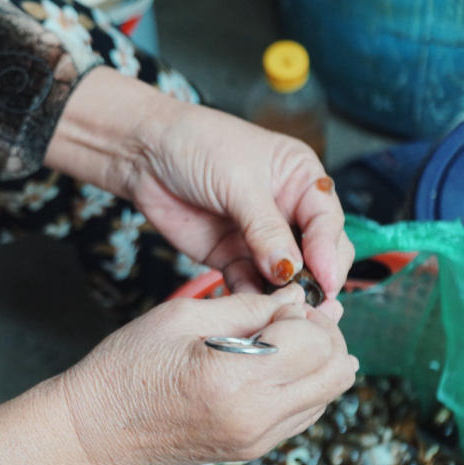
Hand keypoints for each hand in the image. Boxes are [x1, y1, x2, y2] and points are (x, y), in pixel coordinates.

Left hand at [45, 67, 353, 309]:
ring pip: (283, 275)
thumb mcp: (239, 182)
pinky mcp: (230, 256)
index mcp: (301, 180)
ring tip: (280, 311)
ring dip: (282, 294)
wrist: (145, 155)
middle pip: (314, 254)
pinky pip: (249, 284)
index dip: (328, 252)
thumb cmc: (197, 145)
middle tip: (306, 301)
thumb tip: (290, 268)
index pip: (327, 221)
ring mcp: (258, 237)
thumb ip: (265, 228)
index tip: (325, 279)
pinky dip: (251, 298)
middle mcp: (286, 211)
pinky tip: (252, 308)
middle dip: (312, 277)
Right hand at [58, 285, 357, 464]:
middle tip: (289, 316)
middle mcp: (257, 417)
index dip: (304, 312)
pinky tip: (271, 365)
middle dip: (324, 335)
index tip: (276, 302)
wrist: (97, 427)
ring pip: (329, 395)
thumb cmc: (128, 366)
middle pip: (337, 372)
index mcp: (236, 379)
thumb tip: (295, 296)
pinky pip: (305, 413)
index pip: (314, 341)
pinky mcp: (253, 450)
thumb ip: (247, 305)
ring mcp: (258, 440)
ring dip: (317, 361)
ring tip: (280, 338)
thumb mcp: (182, 316)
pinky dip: (302, 384)